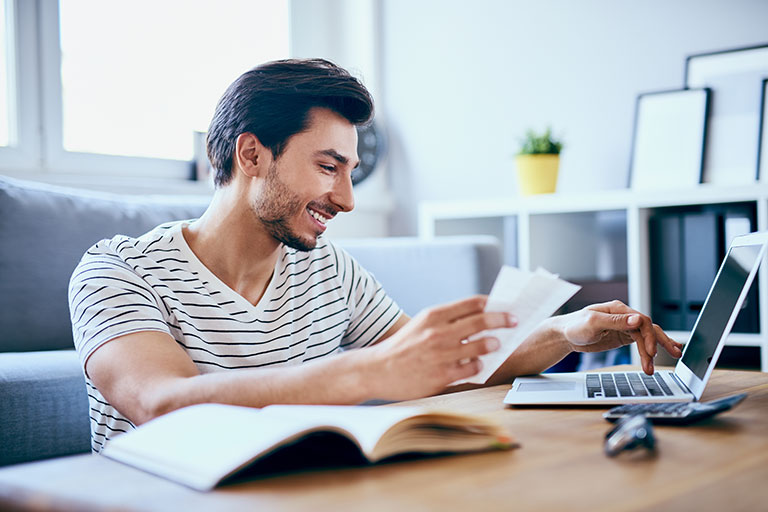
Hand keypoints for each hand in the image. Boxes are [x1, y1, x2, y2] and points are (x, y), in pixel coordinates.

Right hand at [369, 296, 516, 400]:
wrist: (377, 370)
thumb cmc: (403, 346)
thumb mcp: (421, 324)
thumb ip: (447, 320)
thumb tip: (480, 316)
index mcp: (433, 315)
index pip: (472, 303)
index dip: (492, 303)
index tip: (504, 306)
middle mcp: (438, 332)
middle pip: (481, 321)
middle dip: (502, 320)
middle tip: (514, 321)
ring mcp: (441, 354)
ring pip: (481, 345)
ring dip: (493, 343)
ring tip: (496, 344)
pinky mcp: (442, 376)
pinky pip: (472, 368)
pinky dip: (479, 365)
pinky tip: (478, 364)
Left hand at [554, 300, 682, 374]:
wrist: (564, 335)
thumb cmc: (574, 326)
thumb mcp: (593, 322)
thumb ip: (615, 321)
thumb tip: (637, 319)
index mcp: (618, 309)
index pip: (642, 321)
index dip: (649, 336)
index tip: (651, 352)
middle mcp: (624, 317)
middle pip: (648, 328)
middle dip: (660, 343)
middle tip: (672, 355)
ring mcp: (624, 327)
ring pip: (646, 337)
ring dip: (654, 351)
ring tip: (657, 366)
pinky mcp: (622, 337)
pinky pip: (641, 342)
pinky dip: (650, 349)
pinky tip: (659, 355)